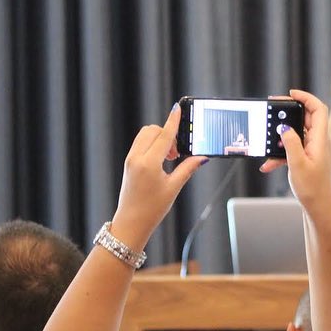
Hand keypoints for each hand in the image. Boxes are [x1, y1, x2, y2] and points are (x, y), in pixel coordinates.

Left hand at [111, 104, 206, 247]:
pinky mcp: (129, 163)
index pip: (163, 135)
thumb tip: (201, 157)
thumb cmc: (152, 209)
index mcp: (149, 164)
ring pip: (145, 135)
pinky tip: (161, 160)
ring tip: (170, 157)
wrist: (131, 222)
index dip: (173, 121)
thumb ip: (188, 168)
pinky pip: (140, 144)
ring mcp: (130, 159)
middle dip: (167, 134)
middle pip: (152, 131)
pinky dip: (152, 145)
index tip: (177, 108)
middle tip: (177, 152)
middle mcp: (137, 158)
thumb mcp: (174, 188)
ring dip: (159, 139)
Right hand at [260, 89, 330, 212]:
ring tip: (268, 138)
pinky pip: (292, 149)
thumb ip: (290, 142)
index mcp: (320, 140)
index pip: (318, 109)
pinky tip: (268, 164)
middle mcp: (319, 142)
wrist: (319, 207)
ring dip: (281, 137)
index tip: (290, 94)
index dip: (306, 97)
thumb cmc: (313, 188)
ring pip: (296, 134)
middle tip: (273, 109)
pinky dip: (280, 153)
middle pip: (305, 117)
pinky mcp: (307, 158)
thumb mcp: (297, 164)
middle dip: (288, 112)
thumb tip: (283, 126)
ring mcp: (313, 150)